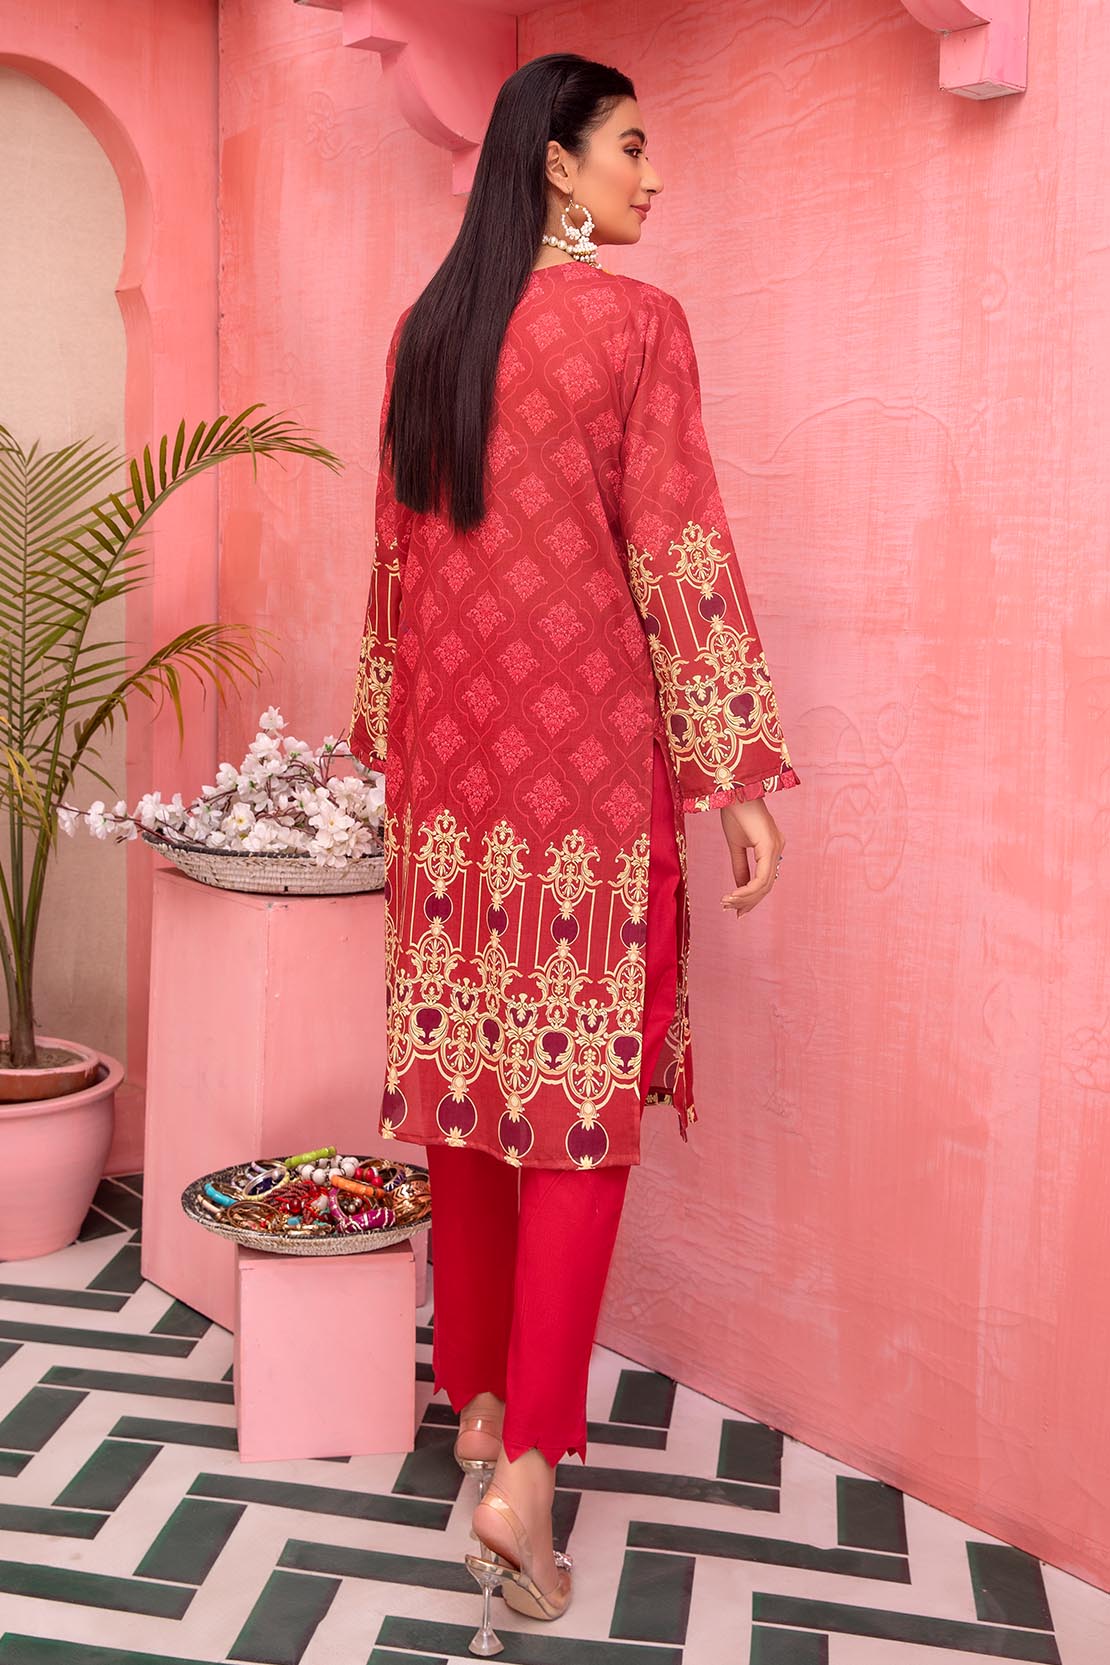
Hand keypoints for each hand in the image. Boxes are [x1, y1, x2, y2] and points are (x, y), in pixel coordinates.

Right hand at [719, 796, 785, 918]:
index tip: (735, 908)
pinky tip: (734, 894)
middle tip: (730, 911)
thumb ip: (740, 867)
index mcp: (772, 847)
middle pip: (766, 886)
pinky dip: (747, 889)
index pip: (765, 880)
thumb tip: (740, 887)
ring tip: (727, 903)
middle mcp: (778, 849)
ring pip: (765, 885)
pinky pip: (761, 877)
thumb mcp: (736, 845)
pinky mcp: (769, 846)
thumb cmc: (734, 813)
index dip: (751, 897)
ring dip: (745, 898)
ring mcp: (776, 848)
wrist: (733, 792)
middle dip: (748, 901)